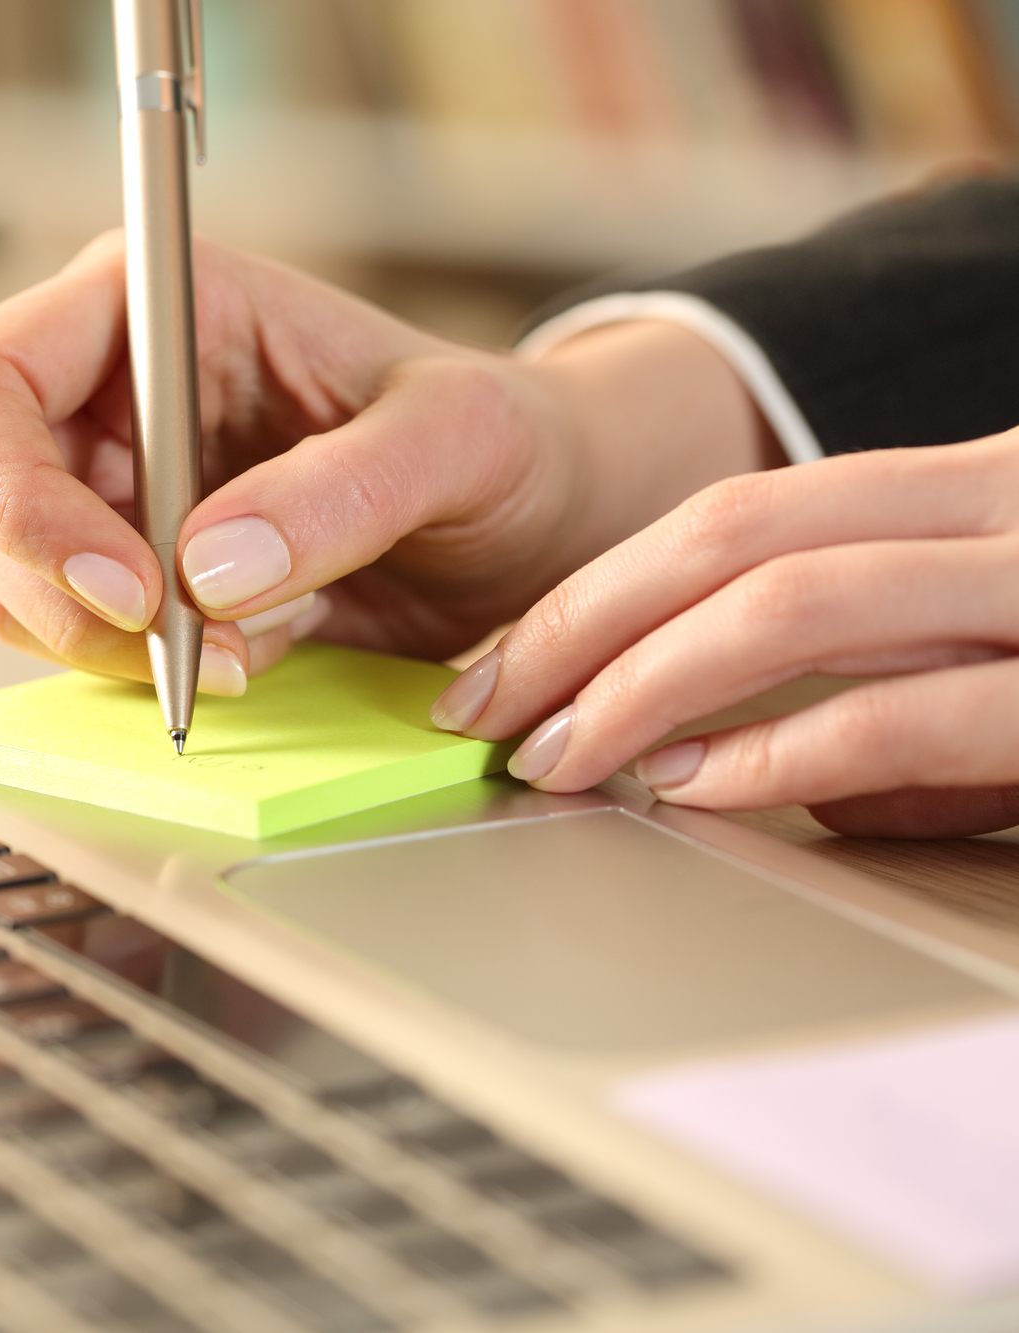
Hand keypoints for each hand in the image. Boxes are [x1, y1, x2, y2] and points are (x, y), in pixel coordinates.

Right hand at [0, 232, 769, 691]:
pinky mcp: (131, 574)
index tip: (136, 588)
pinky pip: (72, 637)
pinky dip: (135, 673)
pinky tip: (245, 662)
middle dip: (65, 594)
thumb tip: (205, 572)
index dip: (20, 492)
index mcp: (155, 308)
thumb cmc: (505, 441)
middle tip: (185, 658)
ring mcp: (108, 490)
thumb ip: (343, 491)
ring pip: (13, 582)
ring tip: (245, 661)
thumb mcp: (459, 440)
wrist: (539, 522)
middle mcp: (105, 394)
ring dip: (104, 647)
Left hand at [435, 430, 1018, 836]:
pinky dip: (773, 755)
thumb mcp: (1008, 644)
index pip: (739, 517)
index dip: (595, 592)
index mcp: (977, 487)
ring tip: (559, 756)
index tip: (498, 669)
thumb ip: (894, 674)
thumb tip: (755, 765)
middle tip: (485, 713)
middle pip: (733, 538)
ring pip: (792, 606)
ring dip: (642, 688)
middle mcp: (1008, 507)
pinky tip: (692, 788)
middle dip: (578, 628)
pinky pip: (898, 721)